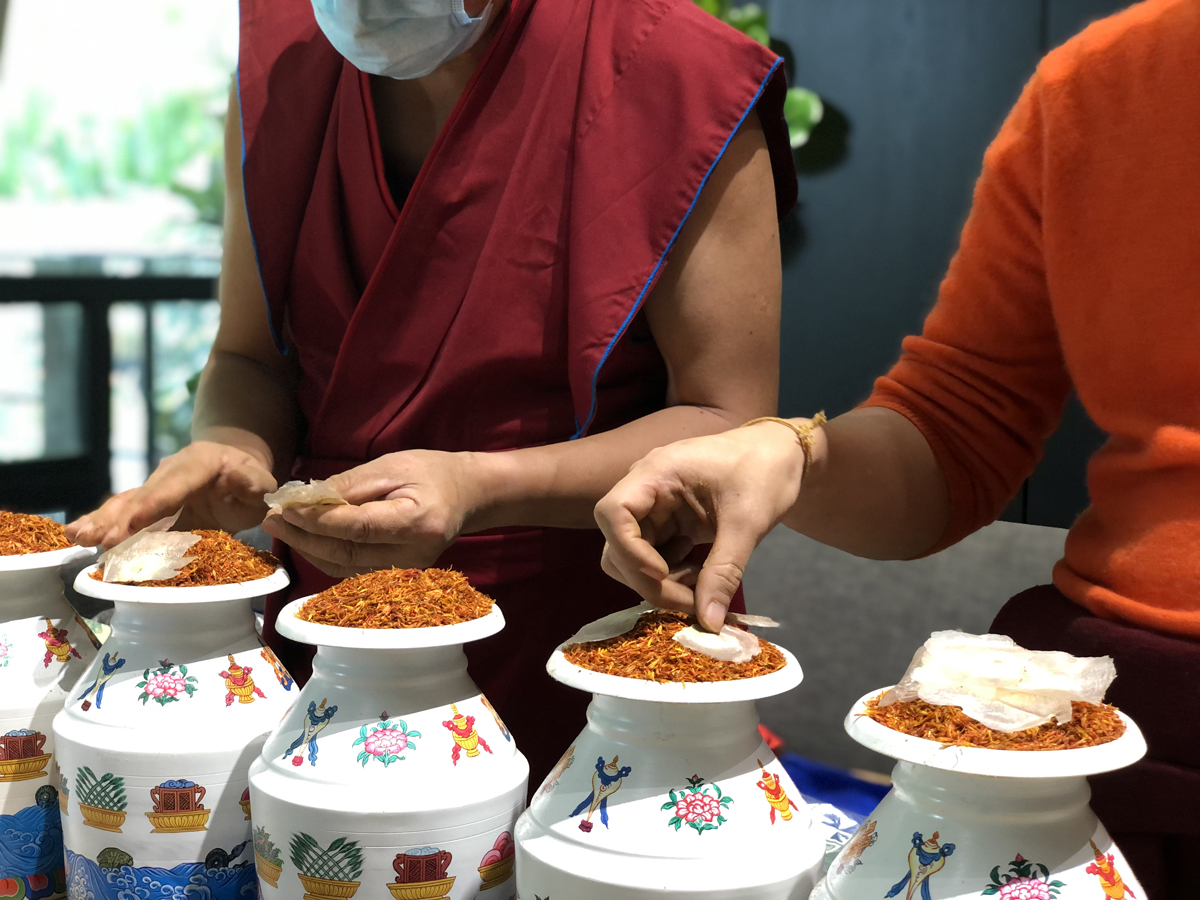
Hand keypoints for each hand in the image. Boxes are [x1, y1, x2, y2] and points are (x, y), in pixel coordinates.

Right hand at [67, 441, 276, 547]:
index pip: (173, 487)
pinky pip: (123, 513)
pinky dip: (102, 524)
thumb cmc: (250, 480)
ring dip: (102, 521)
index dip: (151, 506)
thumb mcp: (261, 482)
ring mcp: (156, 488)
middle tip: (98, 542)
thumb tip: (238, 480)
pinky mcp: (148, 504)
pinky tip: (77, 536)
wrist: (235, 468)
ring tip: (78, 538)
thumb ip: (254, 483)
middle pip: (142, 497)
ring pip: (125, 504)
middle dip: (119, 520)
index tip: (132, 524)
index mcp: (198, 464)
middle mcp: (169, 473)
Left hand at [260, 450, 475, 577]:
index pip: (358, 527)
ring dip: (308, 548)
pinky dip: (325, 555)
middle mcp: (415, 554)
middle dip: (303, 536)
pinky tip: (305, 538)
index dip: (318, 520)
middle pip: (347, 553)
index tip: (286, 508)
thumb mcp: (392, 465)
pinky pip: (353, 570)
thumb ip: (350, 484)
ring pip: (345, 567)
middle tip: (271, 519)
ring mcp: (408, 570)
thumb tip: (306, 498)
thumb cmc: (432, 472)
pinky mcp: (399, 576)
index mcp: (417, 521)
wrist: (468, 495)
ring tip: (280, 528)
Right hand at [594, 422, 807, 631]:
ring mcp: (655, 506)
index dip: (628, 550)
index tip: (660, 573)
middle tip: (688, 602)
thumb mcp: (747, 523)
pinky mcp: (668, 521)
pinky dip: (671, 575)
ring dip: (659, 582)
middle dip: (646, 579)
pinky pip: (654, 556)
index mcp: (657, 473)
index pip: (613, 513)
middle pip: (617, 543)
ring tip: (699, 590)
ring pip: (632, 555)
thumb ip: (724, 572)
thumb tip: (709, 624)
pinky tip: (701, 579)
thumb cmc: (765, 473)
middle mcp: (646, 488)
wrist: (782, 454)